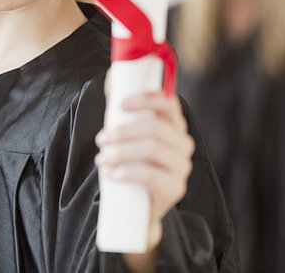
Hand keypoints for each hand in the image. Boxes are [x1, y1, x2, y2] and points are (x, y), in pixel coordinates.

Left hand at [94, 90, 194, 250]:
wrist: (136, 209)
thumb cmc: (131, 162)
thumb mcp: (125, 131)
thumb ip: (120, 104)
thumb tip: (112, 74)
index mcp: (174, 124)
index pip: (169, 103)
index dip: (146, 98)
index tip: (120, 104)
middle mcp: (183, 142)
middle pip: (156, 127)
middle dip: (123, 131)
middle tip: (101, 139)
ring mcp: (182, 166)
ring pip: (153, 149)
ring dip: (121, 151)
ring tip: (102, 158)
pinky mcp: (175, 188)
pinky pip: (153, 176)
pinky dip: (128, 172)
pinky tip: (113, 174)